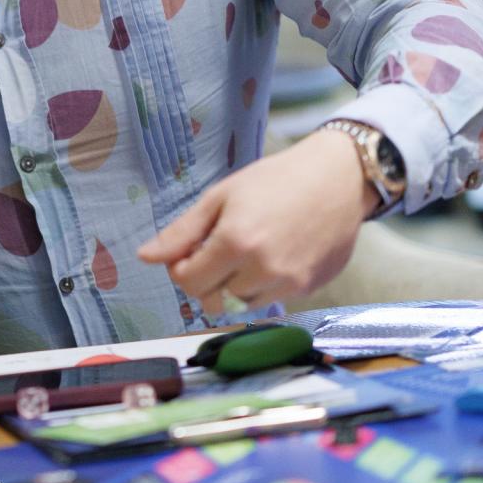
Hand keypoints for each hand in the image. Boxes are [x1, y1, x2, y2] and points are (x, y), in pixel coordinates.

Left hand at [137, 131, 371, 313]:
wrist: (337, 179)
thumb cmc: (276, 180)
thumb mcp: (221, 196)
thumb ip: (182, 231)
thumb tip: (145, 257)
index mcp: (235, 242)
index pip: (188, 282)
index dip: (181, 268)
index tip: (191, 251)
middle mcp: (262, 269)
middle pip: (212, 299)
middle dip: (207, 279)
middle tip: (218, 251)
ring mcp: (288, 283)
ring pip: (240, 304)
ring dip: (234, 285)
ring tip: (248, 250)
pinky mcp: (309, 289)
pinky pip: (271, 299)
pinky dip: (263, 285)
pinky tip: (274, 254)